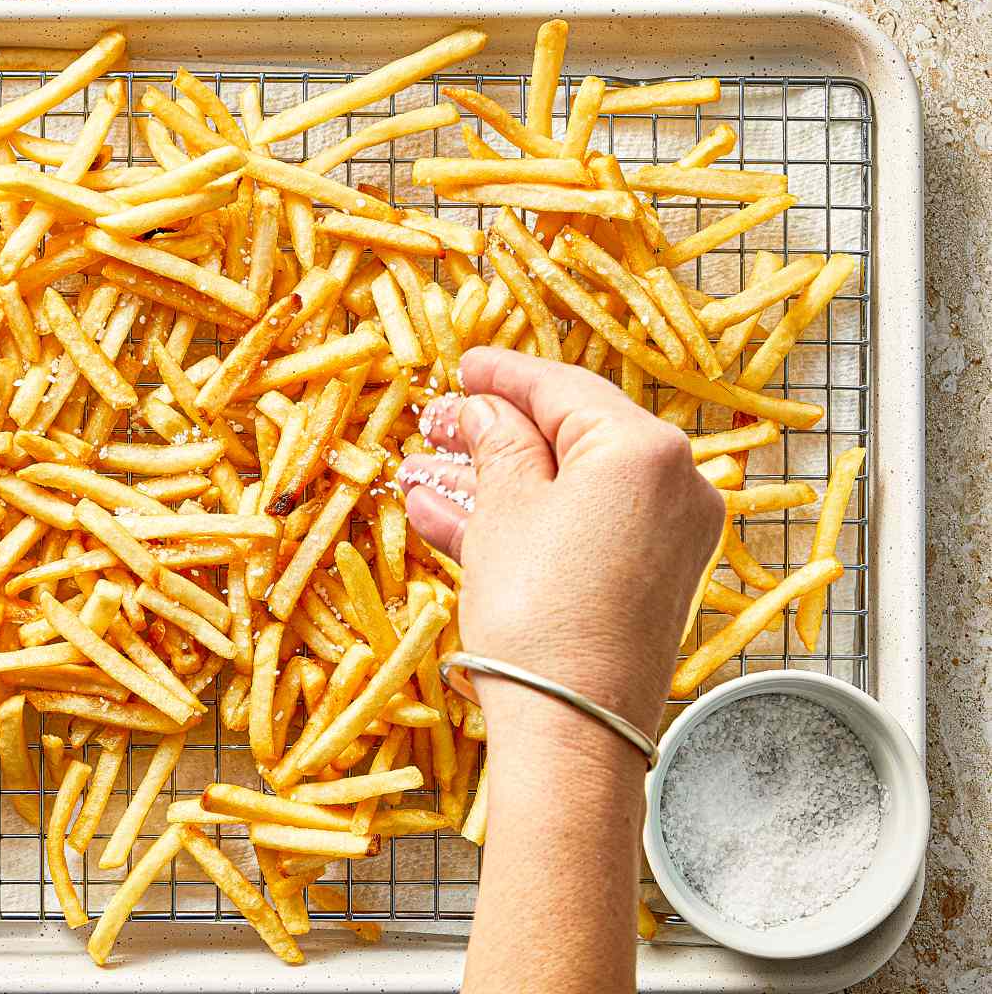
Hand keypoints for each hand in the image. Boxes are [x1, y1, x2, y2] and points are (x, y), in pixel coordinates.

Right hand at [398, 345, 724, 744]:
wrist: (573, 732)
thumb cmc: (537, 607)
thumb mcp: (503, 508)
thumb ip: (497, 440)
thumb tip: (488, 410)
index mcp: (644, 448)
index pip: (564, 388)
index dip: (504, 375)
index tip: (464, 366)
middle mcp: (674, 483)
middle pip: (569, 437)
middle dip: (493, 433)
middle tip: (436, 424)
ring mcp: (668, 535)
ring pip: (568, 487)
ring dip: (496, 481)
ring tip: (424, 474)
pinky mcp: (650, 578)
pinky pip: (582, 528)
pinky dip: (526, 521)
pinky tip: (449, 518)